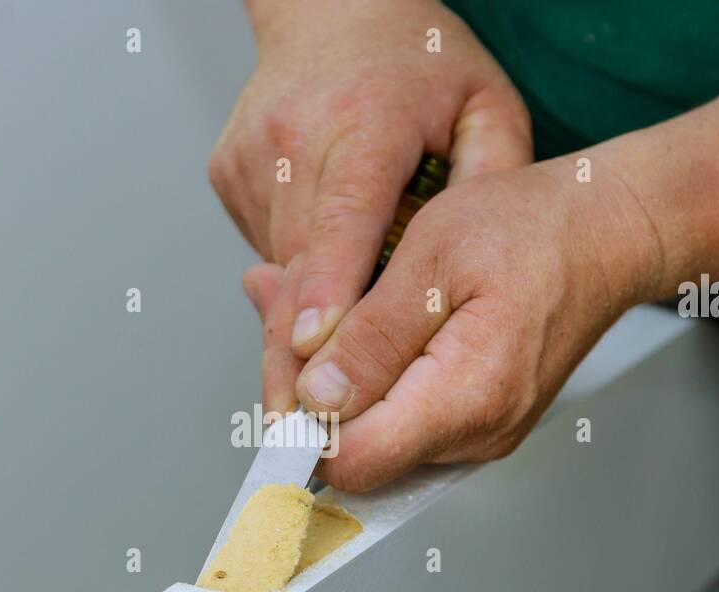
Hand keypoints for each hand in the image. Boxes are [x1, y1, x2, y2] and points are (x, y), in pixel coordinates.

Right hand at [212, 0, 531, 410]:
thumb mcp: (484, 110)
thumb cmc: (417, 61)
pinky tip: (323, 263)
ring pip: (277, 271)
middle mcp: (297, 137)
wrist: (333, 10)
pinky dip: (294, 277)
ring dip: (303, 319)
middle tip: (300, 424)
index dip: (327, 290)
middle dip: (299, 353)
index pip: (344, 216)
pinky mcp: (229, 174)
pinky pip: (265, 250)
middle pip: (297, 266)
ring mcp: (253, 157)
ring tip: (331, 346)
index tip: (314, 352)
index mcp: (368, 118)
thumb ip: (489, 189)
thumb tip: (464, 279)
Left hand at [247, 160, 662, 490]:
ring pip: (371, 437)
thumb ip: (369, 337)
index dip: (303, 422)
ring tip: (339, 307)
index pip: (352, 461)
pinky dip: (368, 377)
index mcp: (466, 398)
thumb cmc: (532, 229)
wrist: (605, 231)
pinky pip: (399, 419)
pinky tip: (364, 324)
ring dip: (336, 379)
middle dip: (309, 391)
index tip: (285, 363)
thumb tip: (315, 399)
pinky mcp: (474, 423)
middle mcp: (475, 436)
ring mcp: (477, 437)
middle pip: (353, 454)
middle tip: (295, 313)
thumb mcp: (433, 256)